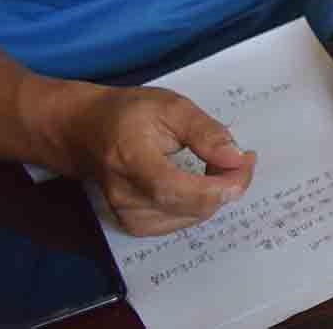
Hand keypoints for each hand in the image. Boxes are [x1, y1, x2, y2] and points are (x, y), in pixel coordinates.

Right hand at [56, 85, 256, 236]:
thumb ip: (205, 132)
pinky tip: (203, 182)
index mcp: (130, 160)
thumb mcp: (171, 107)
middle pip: (190, 207)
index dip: (217, 185)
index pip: (174, 189)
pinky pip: (182, 220)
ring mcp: (127, 216)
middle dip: (228, 184)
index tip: (246, 162)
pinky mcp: (135, 226)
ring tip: (219, 164)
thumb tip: (236, 158)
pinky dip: (201, 203)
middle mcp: (125, 197)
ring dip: (216, 193)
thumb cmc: (130, 114)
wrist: (87, 132)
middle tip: (241, 157)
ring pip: (192, 216)